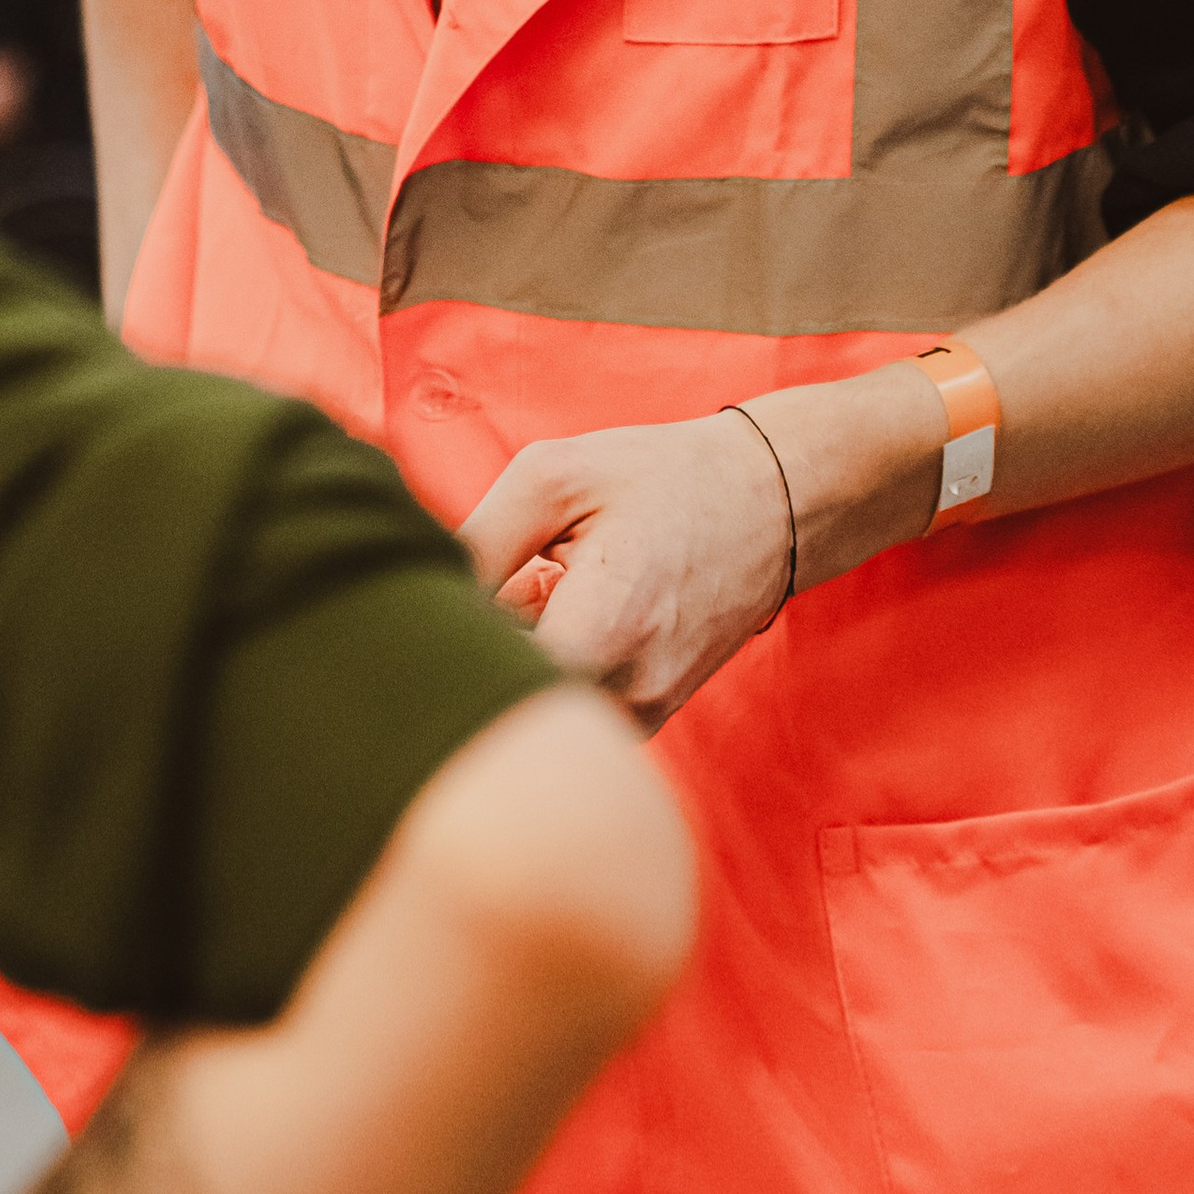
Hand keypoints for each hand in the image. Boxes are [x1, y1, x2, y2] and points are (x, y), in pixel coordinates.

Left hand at [458, 414, 795, 729]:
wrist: (772, 502)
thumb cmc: (662, 478)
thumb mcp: (554, 476)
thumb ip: (477, 540)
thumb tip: (421, 596)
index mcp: (602, 635)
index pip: (483, 682)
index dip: (450, 640)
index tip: (451, 593)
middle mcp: (627, 697)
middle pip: (508, 699)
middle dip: (483, 648)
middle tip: (509, 577)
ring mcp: (643, 716)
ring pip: (540, 706)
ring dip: (523, 658)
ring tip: (548, 591)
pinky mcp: (648, 717)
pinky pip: (573, 705)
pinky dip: (557, 666)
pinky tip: (572, 614)